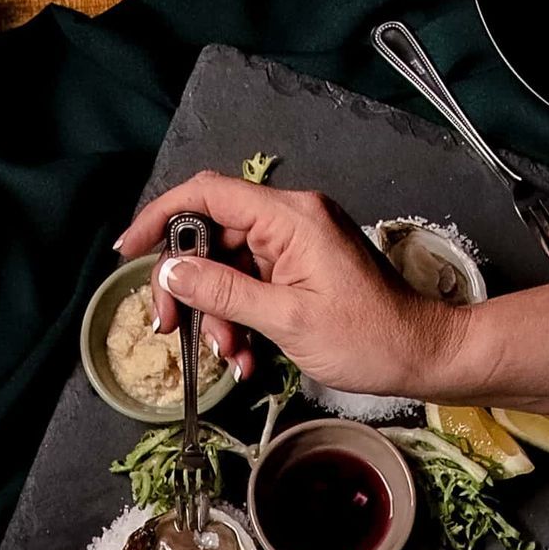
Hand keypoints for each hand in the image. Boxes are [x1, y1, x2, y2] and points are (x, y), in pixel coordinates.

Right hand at [117, 178, 467, 392]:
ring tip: (228, 355)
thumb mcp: (287, 319)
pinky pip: (251, 284)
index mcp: (289, 217)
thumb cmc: (368, 337)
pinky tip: (245, 355)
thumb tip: (173, 272)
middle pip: (210, 234)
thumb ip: (224, 292)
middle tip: (171, 327)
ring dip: (216, 314)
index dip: (160, 216)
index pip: (207, 194)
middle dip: (187, 284)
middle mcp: (290, 219)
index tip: (129, 250)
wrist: (419, 353)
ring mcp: (295, 243)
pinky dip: (239, 318)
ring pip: (226, 267)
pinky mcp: (299, 267)